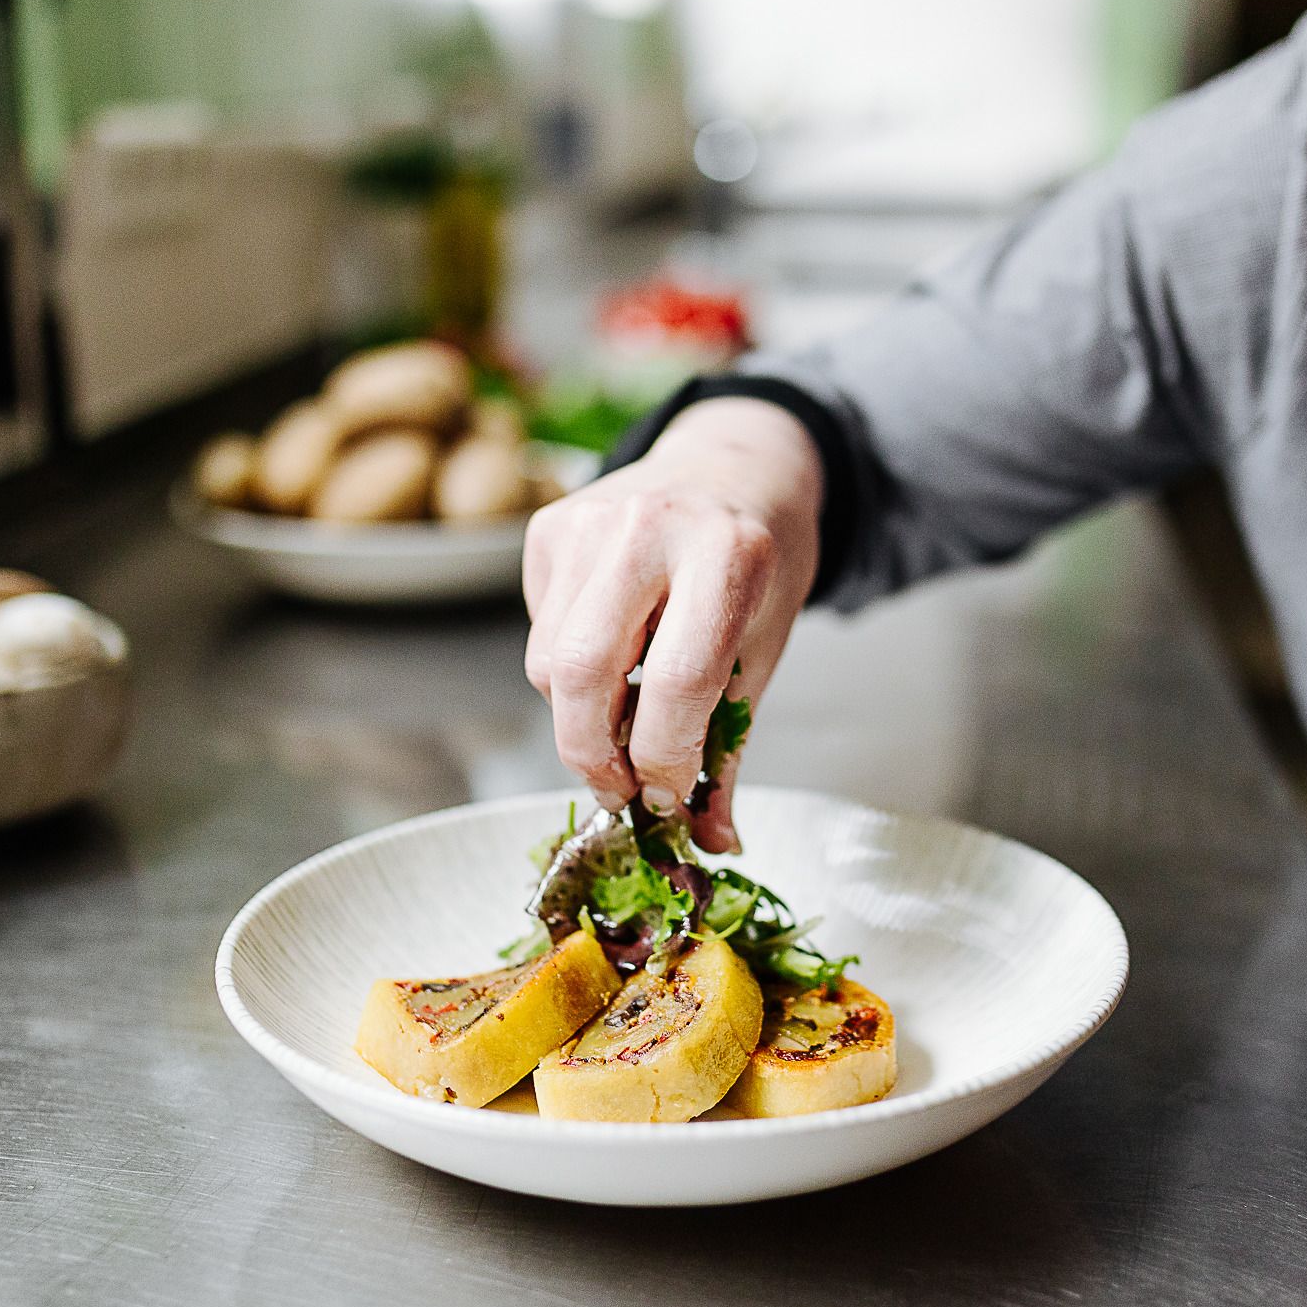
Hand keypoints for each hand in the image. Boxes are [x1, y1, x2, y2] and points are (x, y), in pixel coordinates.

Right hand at [523, 397, 822, 851]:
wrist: (737, 465)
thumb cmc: (759, 562)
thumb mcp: (766, 646)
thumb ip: (730, 745)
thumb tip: (708, 840)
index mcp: (728, 554)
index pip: (677, 682)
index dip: (666, 759)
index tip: (668, 797)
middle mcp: (649, 527)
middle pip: (581, 672)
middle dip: (592, 755)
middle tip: (619, 788)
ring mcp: (589, 520)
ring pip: (547, 662)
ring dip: (580, 716)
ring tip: (626, 714)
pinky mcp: (548, 527)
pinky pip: (539, 631)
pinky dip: (567, 669)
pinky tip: (613, 648)